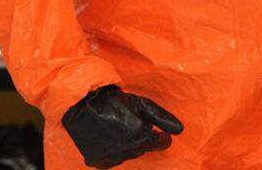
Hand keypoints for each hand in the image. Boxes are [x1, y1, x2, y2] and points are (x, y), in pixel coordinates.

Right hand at [62, 85, 183, 167]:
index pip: (160, 144)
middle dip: (142, 138)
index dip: (161, 137)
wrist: (81, 103)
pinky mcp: (98, 160)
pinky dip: (113, 151)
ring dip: (128, 145)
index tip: (159, 132)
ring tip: (118, 128)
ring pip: (128, 154)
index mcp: (140, 135)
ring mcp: (112, 157)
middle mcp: (127, 149)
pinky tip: (108, 137)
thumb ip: (161, 117)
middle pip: (143, 148)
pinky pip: (112, 160)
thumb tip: (180, 130)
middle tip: (131, 123)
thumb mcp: (140, 103)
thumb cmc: (113, 100)